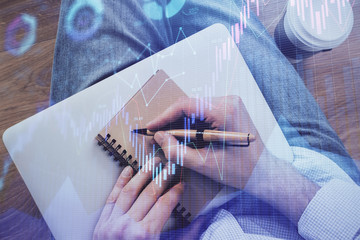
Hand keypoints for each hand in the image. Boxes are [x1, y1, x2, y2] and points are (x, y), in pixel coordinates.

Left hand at [93, 158, 183, 239]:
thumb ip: (186, 236)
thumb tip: (204, 220)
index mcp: (146, 236)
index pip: (164, 205)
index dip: (175, 192)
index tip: (181, 184)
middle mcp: (128, 227)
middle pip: (149, 194)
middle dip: (162, 177)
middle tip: (170, 165)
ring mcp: (112, 223)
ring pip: (129, 191)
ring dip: (142, 174)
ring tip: (153, 162)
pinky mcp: (102, 223)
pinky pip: (111, 198)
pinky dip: (120, 182)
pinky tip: (127, 170)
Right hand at [146, 96, 264, 188]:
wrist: (264, 173)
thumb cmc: (240, 170)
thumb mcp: (205, 164)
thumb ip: (178, 151)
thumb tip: (159, 137)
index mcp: (224, 111)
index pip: (185, 105)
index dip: (164, 116)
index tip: (151, 128)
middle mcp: (229, 101)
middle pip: (189, 106)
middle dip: (171, 121)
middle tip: (156, 136)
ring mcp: (231, 103)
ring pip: (195, 108)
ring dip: (180, 123)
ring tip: (167, 138)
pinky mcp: (230, 109)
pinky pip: (204, 112)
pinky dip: (191, 124)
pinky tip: (183, 136)